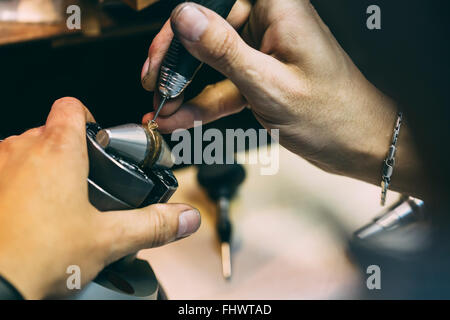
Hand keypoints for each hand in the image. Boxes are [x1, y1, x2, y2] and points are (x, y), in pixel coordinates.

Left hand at [0, 98, 200, 298]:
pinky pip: (4, 173)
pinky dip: (16, 186)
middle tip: (83, 187)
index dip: (89, 119)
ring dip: (40, 170)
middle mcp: (21, 150)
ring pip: (24, 153)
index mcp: (58, 151)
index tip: (98, 142)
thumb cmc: (36, 257)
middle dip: (70, 154)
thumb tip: (184, 217)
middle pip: (52, 132)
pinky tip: (27, 217)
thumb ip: (153, 224)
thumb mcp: (109, 240)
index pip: (72, 107)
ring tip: (54, 206)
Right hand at [141, 0, 424, 197]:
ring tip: (159, 105)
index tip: (162, 47)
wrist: (360, 145)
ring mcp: (263, 52)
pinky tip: (179, 117)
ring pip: (211, 59)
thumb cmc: (333, 115)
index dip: (183, 18)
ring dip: (184, 84)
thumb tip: (184, 16)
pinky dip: (201, 102)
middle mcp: (270, 24)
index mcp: (279, 8)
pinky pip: (223, 84)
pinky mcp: (260, 77)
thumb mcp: (269, 84)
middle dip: (176, 57)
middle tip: (154, 80)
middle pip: (207, 27)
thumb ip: (224, 50)